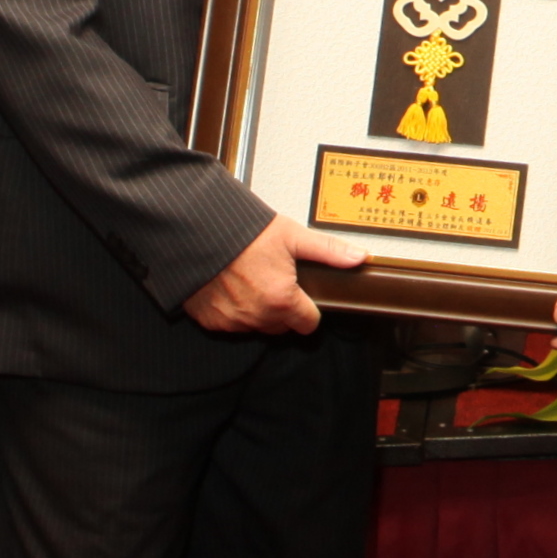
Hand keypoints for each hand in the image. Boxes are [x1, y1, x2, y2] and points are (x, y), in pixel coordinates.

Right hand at [184, 214, 364, 335]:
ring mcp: (232, 321)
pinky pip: (231, 323)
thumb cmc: (243, 232)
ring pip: (257, 326)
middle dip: (284, 308)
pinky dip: (233, 310)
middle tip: (275, 280)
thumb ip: (327, 251)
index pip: (308, 324)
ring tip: (252, 280)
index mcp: (282, 300)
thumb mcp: (291, 235)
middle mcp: (258, 316)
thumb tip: (358, 257)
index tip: (302, 294)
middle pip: (283, 326)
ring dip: (259, 310)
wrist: (197, 231)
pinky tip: (231, 286)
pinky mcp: (211, 320)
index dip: (309, 308)